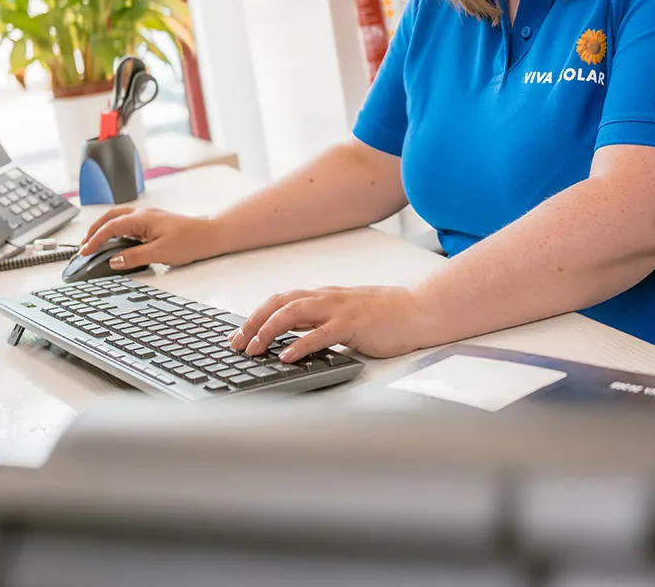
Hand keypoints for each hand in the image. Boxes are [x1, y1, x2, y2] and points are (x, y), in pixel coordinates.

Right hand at [78, 206, 222, 268]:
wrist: (211, 235)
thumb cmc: (190, 241)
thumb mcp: (159, 253)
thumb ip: (134, 257)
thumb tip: (113, 261)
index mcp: (142, 218)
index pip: (111, 227)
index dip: (95, 239)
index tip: (84, 252)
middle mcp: (144, 214)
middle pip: (111, 217)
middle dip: (94, 229)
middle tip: (83, 245)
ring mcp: (149, 217)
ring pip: (120, 218)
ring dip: (105, 228)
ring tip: (94, 242)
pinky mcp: (155, 223)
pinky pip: (129, 223)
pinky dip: (117, 230)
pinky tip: (116, 241)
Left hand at [229, 285, 427, 361]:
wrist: (419, 310)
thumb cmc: (387, 316)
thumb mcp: (347, 315)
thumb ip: (323, 322)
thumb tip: (296, 338)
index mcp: (324, 297)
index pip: (282, 300)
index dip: (257, 315)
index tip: (240, 334)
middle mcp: (327, 298)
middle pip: (279, 303)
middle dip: (253, 322)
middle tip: (236, 344)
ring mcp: (339, 310)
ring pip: (293, 313)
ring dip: (268, 331)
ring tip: (253, 349)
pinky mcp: (353, 325)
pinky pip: (320, 334)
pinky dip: (299, 345)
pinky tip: (285, 356)